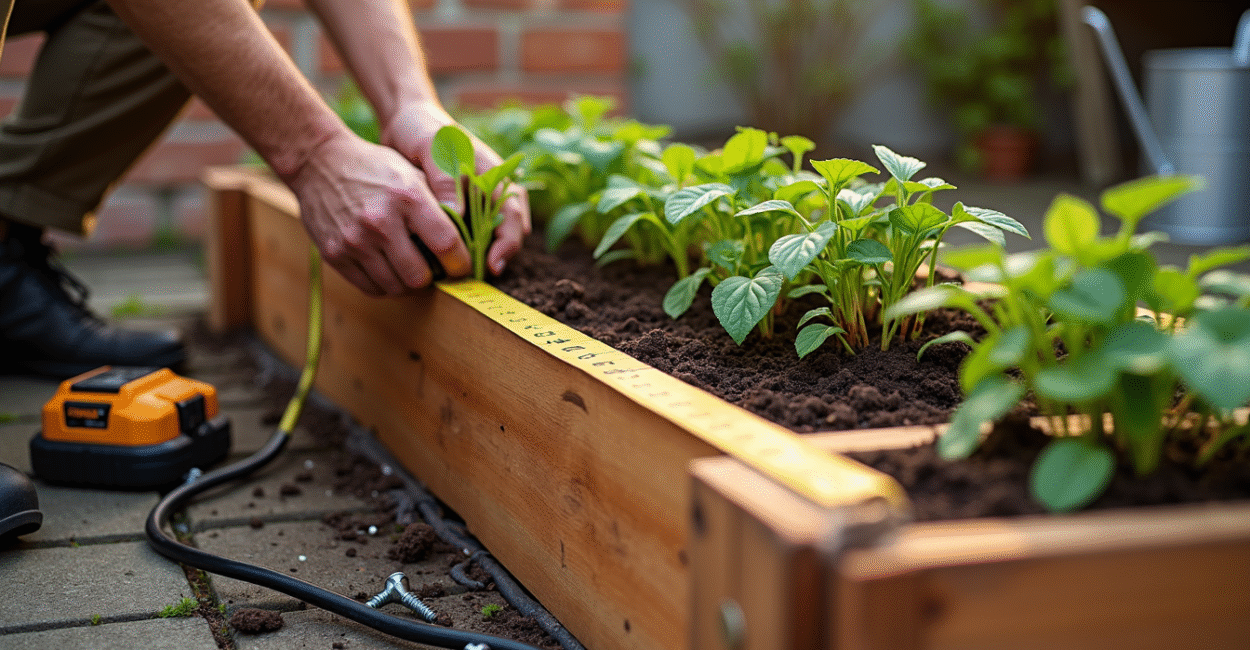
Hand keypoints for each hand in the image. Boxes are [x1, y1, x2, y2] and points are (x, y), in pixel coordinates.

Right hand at [286, 131, 470, 295]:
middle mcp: (381, 221)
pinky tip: (390, 270)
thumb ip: (440, 203)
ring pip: (396, 287)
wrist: (318, 162)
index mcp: (407, 197)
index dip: (460, 263)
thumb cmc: (375, 168)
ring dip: (409, 284)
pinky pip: (370, 288)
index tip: (462, 266)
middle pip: (420, 276)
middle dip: (433, 278)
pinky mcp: (335, 254)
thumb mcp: (412, 172)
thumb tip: (470, 237)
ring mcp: (355, 241)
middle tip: (436, 271)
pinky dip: (385, 285)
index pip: (447, 244)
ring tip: (413, 270)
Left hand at [380, 100, 530, 275]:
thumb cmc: (422, 130)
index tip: (493, 264)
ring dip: (480, 256)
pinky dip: (463, 249)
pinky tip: (445, 262)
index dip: (508, 242)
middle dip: (497, 256)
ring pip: (491, 237)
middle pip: (508, 231)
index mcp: (494, 172)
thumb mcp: (431, 147)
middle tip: (476, 277)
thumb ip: (444, 177)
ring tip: (460, 274)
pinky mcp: (463, 209)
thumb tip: (458, 213)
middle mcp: (492, 189)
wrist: (407, 122)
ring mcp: (479, 200)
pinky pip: (470, 235)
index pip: (514, 212)